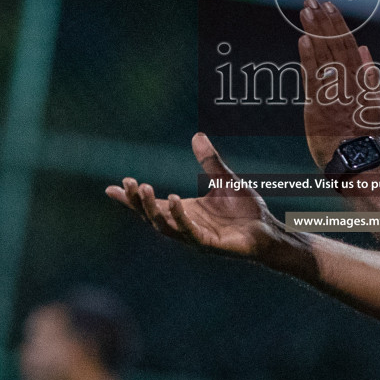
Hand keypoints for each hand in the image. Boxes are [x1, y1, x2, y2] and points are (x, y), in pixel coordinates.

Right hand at [106, 134, 281, 259]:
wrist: (269, 230)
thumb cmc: (247, 211)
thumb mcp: (225, 180)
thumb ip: (209, 162)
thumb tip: (196, 135)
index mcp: (185, 212)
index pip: (152, 205)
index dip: (131, 199)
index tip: (110, 188)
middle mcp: (186, 225)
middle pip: (153, 216)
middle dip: (138, 201)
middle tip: (129, 183)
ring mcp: (196, 237)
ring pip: (166, 226)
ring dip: (153, 209)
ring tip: (145, 189)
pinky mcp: (210, 245)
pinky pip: (190, 232)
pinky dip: (180, 218)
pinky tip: (174, 201)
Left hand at [296, 0, 379, 168]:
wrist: (355, 161)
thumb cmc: (362, 135)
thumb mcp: (374, 103)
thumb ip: (369, 75)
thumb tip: (364, 49)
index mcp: (361, 81)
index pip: (347, 45)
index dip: (337, 24)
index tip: (329, 7)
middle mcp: (348, 83)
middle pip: (335, 45)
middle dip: (323, 21)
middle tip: (313, 0)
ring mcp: (333, 94)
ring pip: (324, 56)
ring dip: (314, 31)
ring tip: (306, 11)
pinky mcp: (318, 106)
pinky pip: (313, 77)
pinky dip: (309, 57)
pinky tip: (303, 39)